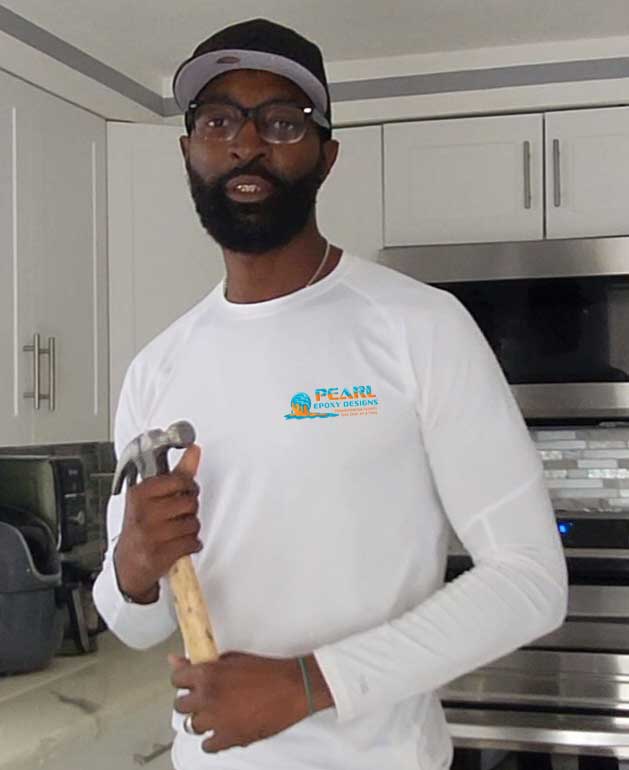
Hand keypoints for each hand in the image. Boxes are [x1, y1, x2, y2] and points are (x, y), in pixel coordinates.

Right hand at [114, 444, 201, 601]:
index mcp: (139, 493)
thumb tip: (195, 450)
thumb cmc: (141, 525)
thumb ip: (177, 472)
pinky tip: (180, 544)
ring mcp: (150, 534)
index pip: (180, 480)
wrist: (127, 564)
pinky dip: (191, 544)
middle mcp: (142, 512)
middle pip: (190, 502)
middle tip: (178, 515)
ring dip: (191, 529)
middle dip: (189, 509)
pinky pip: (192, 542)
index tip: (183, 492)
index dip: (188, 487)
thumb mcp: (152, 496)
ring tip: (177, 531)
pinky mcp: (159, 554)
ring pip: (193, 523)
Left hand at [169, 651, 332, 752]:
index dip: (184, 680)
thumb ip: (204, 661)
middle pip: (181, 705)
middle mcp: (207, 698)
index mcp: (207, 674)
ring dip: (202, 719)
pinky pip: (208, 745)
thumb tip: (176, 659)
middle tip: (204, 698)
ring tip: (216, 713)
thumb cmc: (267, 669)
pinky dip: (213, 739)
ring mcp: (217, 721)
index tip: (190, 682)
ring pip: (192, 725)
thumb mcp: (233, 658)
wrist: (292, 687)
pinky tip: (223, 729)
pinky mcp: (229, 738)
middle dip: (191, 700)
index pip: (177, 679)